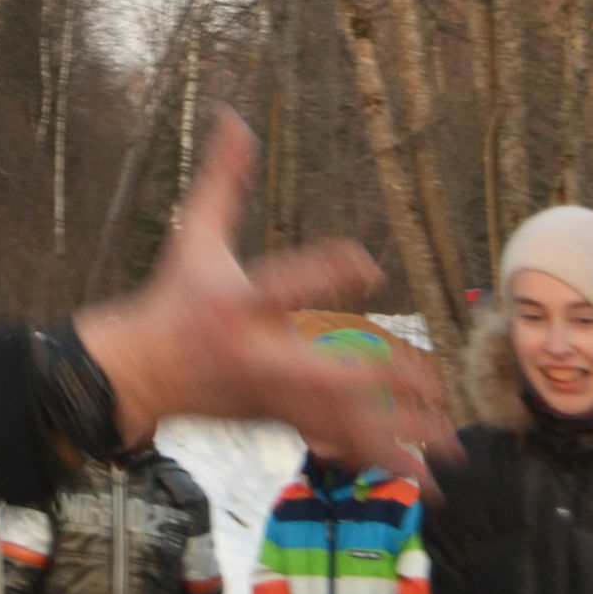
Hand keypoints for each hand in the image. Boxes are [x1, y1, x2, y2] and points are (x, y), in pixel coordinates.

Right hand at [72, 107, 452, 468]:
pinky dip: (380, 458)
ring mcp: (274, 393)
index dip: (327, 272)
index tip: (368, 263)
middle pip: (328, 371)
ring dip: (399, 436)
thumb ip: (223, 180)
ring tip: (450, 448)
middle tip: (432, 379)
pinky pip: (338, 441)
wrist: (142, 372)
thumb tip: (236, 117)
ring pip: (344, 421)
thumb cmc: (174, 295)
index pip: (286, 285)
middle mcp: (260, 354)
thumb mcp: (194, 235)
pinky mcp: (284, 418)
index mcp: (239, 304)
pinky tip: (422, 476)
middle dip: (381, 380)